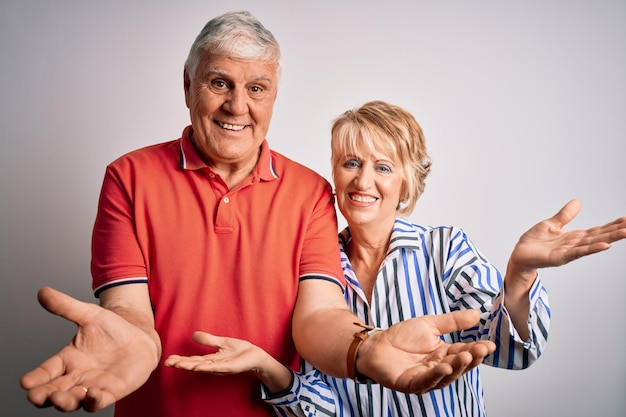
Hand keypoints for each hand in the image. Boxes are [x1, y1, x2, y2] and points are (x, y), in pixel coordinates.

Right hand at [20, 287, 158, 411]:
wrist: (140, 337)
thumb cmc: (112, 329)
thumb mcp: (90, 315)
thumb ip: (66, 306)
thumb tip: (43, 291)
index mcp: (68, 359)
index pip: (46, 371)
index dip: (35, 378)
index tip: (25, 382)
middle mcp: (77, 376)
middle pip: (54, 391)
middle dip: (44, 395)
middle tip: (37, 396)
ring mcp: (93, 385)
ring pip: (74, 400)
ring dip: (65, 402)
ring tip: (59, 398)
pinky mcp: (112, 391)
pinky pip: (99, 401)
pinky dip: (93, 401)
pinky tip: (91, 395)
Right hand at [165, 331, 267, 374]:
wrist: (255, 355)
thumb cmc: (239, 350)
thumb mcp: (221, 342)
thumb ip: (208, 340)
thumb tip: (194, 335)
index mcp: (211, 359)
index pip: (193, 360)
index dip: (181, 360)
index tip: (168, 359)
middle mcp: (213, 365)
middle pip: (195, 364)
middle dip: (182, 364)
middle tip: (168, 363)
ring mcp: (221, 367)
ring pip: (204, 367)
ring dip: (191, 366)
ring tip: (179, 365)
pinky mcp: (230, 367)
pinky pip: (217, 367)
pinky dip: (207, 367)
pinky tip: (199, 366)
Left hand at [356, 310, 494, 393]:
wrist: (375, 344)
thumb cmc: (401, 336)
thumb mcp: (430, 324)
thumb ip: (453, 321)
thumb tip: (477, 313)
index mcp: (444, 354)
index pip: (464, 352)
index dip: (477, 349)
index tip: (489, 344)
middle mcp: (438, 369)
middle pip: (459, 366)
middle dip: (471, 358)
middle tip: (480, 349)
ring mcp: (425, 378)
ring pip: (446, 376)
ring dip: (456, 367)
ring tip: (465, 356)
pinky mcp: (411, 384)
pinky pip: (426, 381)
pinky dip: (436, 374)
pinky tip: (444, 366)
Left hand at [510, 199, 625, 271]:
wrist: (519, 255)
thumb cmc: (533, 242)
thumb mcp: (551, 224)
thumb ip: (565, 215)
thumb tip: (578, 202)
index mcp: (574, 237)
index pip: (598, 230)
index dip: (612, 225)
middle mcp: (575, 245)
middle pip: (600, 237)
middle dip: (617, 231)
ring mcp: (569, 252)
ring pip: (593, 244)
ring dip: (610, 239)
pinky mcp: (560, 258)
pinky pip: (578, 253)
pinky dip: (591, 249)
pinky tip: (604, 246)